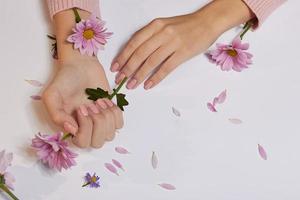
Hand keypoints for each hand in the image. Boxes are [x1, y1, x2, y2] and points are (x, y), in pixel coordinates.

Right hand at [42, 57, 123, 147]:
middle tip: (90, 105)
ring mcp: (100, 122)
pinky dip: (114, 112)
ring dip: (105, 116)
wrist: (81, 66)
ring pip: (110, 134)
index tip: (81, 108)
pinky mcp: (112, 113)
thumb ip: (56, 115)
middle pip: (97, 142)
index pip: (82, 143)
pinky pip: (119, 124)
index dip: (84, 129)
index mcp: (71, 128)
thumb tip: (72, 130)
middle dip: (96, 123)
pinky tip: (105, 101)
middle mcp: (86, 129)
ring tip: (97, 102)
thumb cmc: (65, 80)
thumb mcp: (51, 96)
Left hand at [111, 0, 252, 89]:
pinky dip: (155, 78)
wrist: (207, 22)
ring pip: (151, 62)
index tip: (115, 67)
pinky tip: (148, 85)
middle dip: (127, 68)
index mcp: (155, 25)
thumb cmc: (185, 25)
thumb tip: (134, 54)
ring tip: (131, 85)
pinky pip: (166, 68)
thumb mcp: (164, 25)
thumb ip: (150, 36)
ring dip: (139, 75)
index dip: (123, 56)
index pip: (134, 42)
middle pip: (140, 53)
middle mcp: (162, 33)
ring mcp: (173, 43)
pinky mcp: (183, 53)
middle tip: (120, 79)